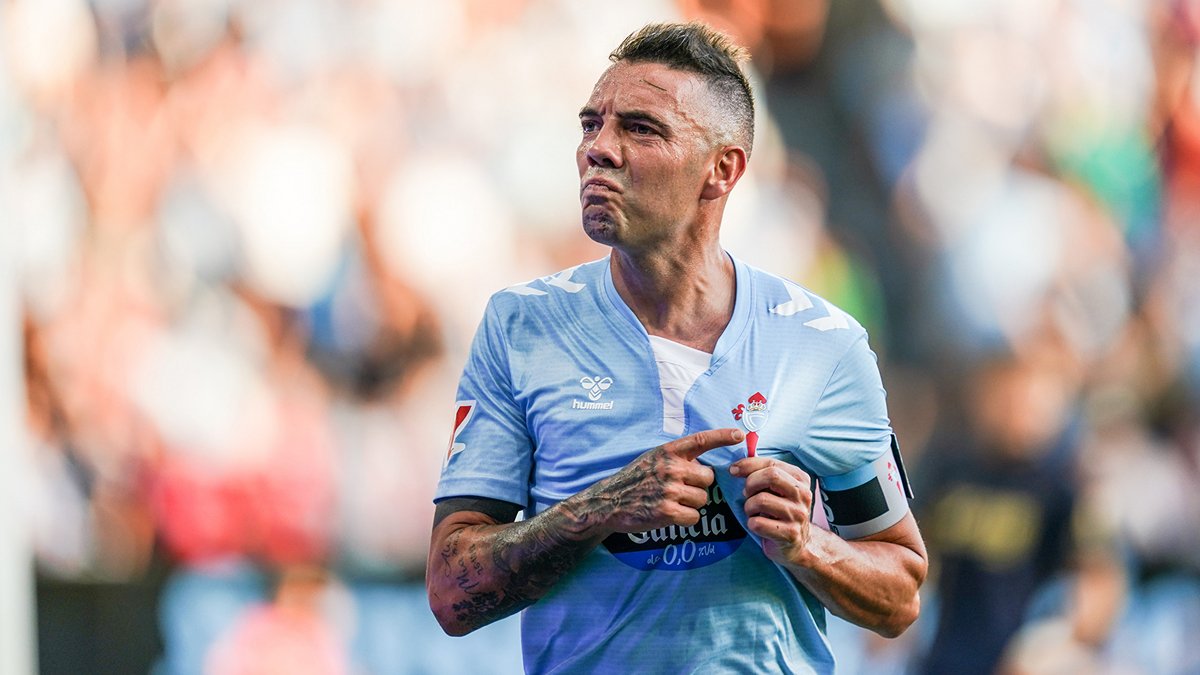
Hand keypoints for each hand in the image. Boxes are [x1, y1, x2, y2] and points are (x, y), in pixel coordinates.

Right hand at [575, 428, 743, 535]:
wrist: (609, 502)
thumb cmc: (634, 480)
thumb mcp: (653, 459)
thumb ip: (677, 458)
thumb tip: (705, 465)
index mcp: (668, 452)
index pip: (700, 440)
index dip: (722, 436)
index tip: (739, 434)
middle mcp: (671, 468)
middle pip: (708, 478)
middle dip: (699, 486)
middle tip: (680, 489)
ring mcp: (669, 490)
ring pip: (702, 499)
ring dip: (691, 504)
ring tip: (671, 502)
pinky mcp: (667, 512)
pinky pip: (694, 516)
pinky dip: (686, 519)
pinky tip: (670, 514)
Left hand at [730, 456, 813, 565]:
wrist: (796, 544)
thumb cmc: (779, 511)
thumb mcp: (777, 489)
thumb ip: (763, 473)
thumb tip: (736, 466)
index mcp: (800, 479)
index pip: (772, 464)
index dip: (748, 465)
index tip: (733, 470)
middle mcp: (803, 495)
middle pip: (771, 477)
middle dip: (750, 484)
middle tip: (746, 494)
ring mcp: (798, 515)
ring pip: (761, 500)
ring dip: (748, 507)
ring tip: (753, 512)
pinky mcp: (790, 534)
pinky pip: (758, 523)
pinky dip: (751, 524)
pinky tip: (758, 526)